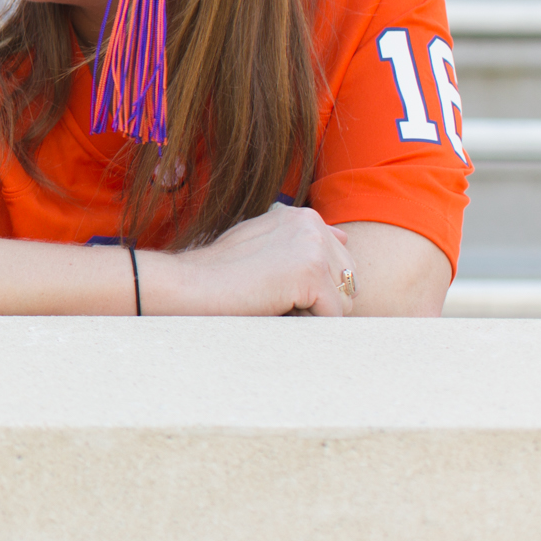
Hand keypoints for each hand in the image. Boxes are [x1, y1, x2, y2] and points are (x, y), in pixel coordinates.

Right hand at [146, 205, 357, 317]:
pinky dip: (307, 323)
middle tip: (273, 293)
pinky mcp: (310, 271)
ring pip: (344, 301)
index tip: (276, 283)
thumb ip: (301, 239)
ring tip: (273, 299)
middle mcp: (312, 224)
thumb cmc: (219, 271)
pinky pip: (332, 316)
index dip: (312, 286)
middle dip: (318, 300)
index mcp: (302, 216)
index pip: (340, 264)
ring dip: (313, 312)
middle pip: (348, 283)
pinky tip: (275, 306)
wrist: (192, 284)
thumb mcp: (262, 243)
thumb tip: (344, 236)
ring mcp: (313, 246)